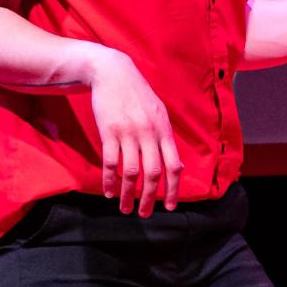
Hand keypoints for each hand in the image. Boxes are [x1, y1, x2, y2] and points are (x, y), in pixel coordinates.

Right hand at [87, 49, 182, 215]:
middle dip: (150, 198)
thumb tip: (178, 166)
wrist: (113, 72)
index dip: (173, 189)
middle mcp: (148, 133)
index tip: (170, 206)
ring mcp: (128, 133)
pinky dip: (109, 181)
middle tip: (145, 214)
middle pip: (153, 173)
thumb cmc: (137, 94)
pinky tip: (108, 192)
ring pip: (131, 172)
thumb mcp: (159, 113)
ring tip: (125, 208)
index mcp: (163, 130)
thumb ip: (166, 139)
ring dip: (127, 194)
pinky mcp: (109, 132)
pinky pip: (110, 162)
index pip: (174, 165)